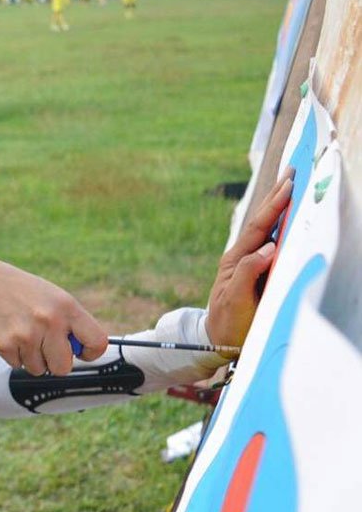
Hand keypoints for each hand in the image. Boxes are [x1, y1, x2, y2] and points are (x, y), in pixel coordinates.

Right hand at [0, 255, 106, 374]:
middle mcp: (49, 321)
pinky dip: (13, 355)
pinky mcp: (6, 344)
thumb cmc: (18, 289)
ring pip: (39, 369)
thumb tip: (79, 350)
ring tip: (21, 334)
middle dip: (54, 362)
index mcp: (66, 306)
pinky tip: (8, 334)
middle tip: (44, 348)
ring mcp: (27, 334)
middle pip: (64, 367)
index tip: (79, 352)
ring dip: (31, 358)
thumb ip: (68, 321)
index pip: (97, 341)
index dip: (90, 352)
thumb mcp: (51, 296)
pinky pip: (17, 365)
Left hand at [205, 168, 293, 348]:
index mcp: (236, 261)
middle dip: (276, 196)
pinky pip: (269, 241)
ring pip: (266, 229)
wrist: (220, 340)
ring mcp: (249, 262)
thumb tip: (269, 247)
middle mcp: (242, 257)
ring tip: (290, 183)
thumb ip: (249, 273)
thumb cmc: (228, 322)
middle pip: (261, 221)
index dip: (274, 207)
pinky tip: (288, 214)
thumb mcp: (235, 299)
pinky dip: (280, 224)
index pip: (258, 228)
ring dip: (278, 205)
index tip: (289, 185)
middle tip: (292, 171)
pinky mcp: (256, 270)